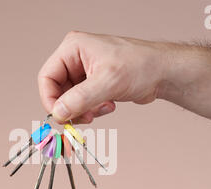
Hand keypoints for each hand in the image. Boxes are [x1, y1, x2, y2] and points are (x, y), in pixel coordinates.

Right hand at [38, 31, 169, 122]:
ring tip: (102, 109)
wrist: (163, 73)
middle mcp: (76, 58)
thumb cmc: (141, 66)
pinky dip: (92, 109)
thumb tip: (58, 113)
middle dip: (71, 107)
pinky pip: (82, 103)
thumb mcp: (107, 83)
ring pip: (70, 100)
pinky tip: (109, 105)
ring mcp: (84, 71)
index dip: (50, 99)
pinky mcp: (94, 83)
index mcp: (73, 48)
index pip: (47, 77)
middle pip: (57, 90)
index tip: (60, 116)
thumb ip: (79, 99)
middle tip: (85, 118)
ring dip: (84, 110)